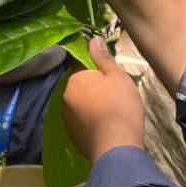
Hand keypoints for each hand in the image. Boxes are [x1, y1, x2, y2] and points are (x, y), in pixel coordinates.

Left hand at [63, 35, 144, 161]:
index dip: (98, 68)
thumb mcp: (117, 76)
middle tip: (117, 94)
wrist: (116, 147)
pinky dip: (93, 121)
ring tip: (113, 112)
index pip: (83, 65)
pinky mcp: (74, 136)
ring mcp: (67, 119)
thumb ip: (103, 58)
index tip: (111, 75)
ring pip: (81, 104)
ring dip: (93, 105)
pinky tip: (107, 126)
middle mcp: (66, 97)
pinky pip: (83, 122)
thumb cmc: (119, 106)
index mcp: (75, 80)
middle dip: (95, 87)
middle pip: (82, 86)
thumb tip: (92, 39)